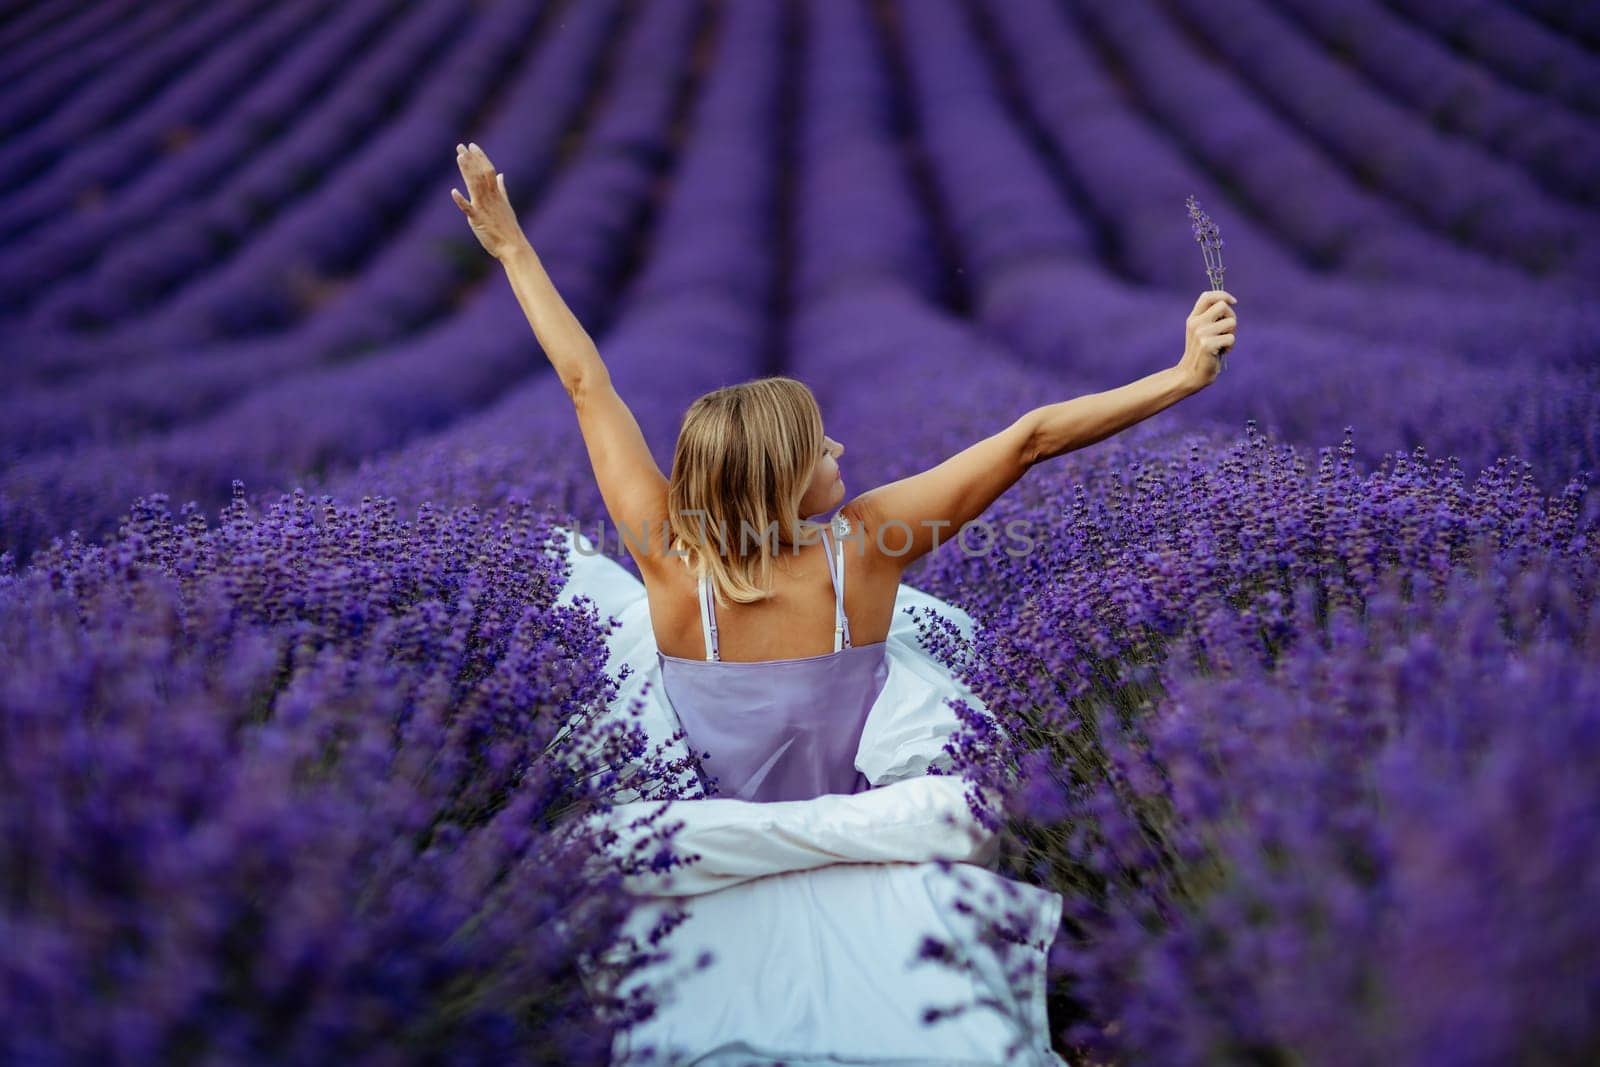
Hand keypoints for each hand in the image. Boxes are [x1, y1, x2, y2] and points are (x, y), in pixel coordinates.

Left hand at [451, 142, 525, 260]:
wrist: (514, 247)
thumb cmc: (509, 228)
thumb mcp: (506, 205)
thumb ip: (502, 189)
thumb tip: (500, 175)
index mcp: (497, 194)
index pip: (488, 170)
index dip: (480, 157)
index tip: (472, 145)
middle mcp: (490, 198)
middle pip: (480, 174)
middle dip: (470, 160)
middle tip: (460, 146)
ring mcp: (484, 208)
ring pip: (475, 186)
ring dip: (467, 171)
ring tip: (459, 158)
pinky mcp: (478, 221)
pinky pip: (469, 209)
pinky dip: (461, 200)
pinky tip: (453, 191)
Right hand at [1178, 289, 1237, 388]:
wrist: (1191, 374)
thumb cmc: (1201, 353)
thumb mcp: (1201, 331)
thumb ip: (1210, 317)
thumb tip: (1228, 303)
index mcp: (1193, 318)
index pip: (1208, 296)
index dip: (1223, 295)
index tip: (1233, 302)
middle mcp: (1195, 323)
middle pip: (1223, 306)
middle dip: (1231, 316)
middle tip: (1227, 331)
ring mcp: (1201, 334)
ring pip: (1231, 322)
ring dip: (1232, 334)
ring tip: (1222, 344)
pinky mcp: (1207, 345)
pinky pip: (1231, 338)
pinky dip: (1230, 346)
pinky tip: (1221, 352)